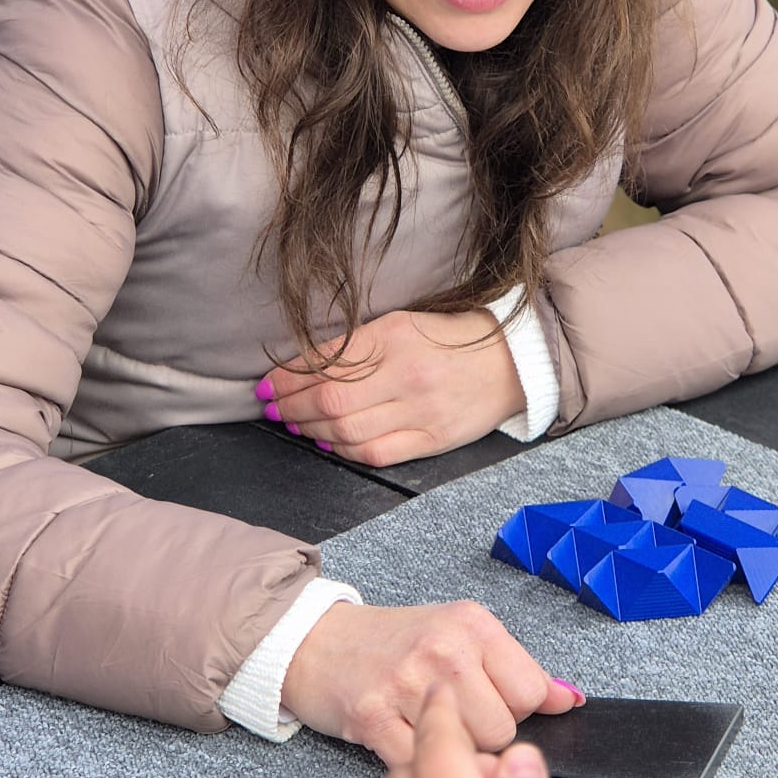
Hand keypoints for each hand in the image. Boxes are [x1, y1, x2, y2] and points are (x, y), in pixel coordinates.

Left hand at [257, 309, 524, 466]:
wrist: (510, 363)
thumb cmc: (450, 339)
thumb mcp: (402, 324)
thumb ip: (357, 344)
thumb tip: (304, 368)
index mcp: (395, 336)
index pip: (326, 362)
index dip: (288, 377)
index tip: (267, 384)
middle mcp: (406, 373)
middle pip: (330, 401)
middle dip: (291, 407)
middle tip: (272, 408)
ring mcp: (420, 410)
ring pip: (347, 431)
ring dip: (311, 431)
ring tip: (295, 425)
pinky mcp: (432, 438)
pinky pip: (375, 453)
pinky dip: (344, 450)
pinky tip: (329, 443)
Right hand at [280, 596, 580, 765]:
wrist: (315, 641)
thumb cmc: (392, 642)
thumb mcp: (460, 635)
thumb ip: (515, 668)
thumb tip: (568, 699)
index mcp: (473, 625)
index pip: (532, 691)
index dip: (515, 710)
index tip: (490, 704)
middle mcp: (444, 648)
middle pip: (504, 729)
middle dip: (485, 736)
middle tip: (455, 720)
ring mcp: (407, 683)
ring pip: (469, 751)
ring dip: (454, 754)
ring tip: (428, 731)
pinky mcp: (373, 717)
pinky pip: (422, 764)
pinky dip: (417, 764)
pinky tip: (402, 739)